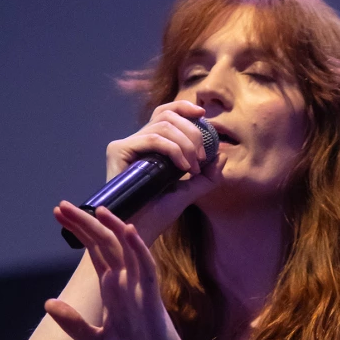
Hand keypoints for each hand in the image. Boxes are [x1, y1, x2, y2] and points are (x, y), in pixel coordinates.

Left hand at [46, 204, 200, 339]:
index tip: (59, 215)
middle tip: (62, 206)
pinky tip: (128, 230)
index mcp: (112, 290)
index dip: (79, 233)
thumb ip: (73, 323)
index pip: (94, 253)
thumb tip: (48, 302)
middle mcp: (125, 283)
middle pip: (104, 244)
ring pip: (125, 249)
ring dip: (111, 227)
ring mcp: (139, 287)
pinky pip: (146, 267)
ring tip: (95, 208)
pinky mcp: (152, 297)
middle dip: (84, 224)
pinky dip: (138, 247)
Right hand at [105, 99, 216, 243]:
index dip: (184, 108)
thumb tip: (221, 156)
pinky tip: (183, 168)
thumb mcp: (189, 192)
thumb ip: (206, 177)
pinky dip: (173, 150)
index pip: (165, 114)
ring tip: (193, 168)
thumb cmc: (158, 214)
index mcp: (150, 146)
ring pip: (163, 126)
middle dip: (192, 133)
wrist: (139, 230)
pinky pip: (153, 139)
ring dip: (186, 145)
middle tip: (202, 158)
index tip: (204, 115)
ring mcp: (126, 145)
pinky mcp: (118, 150)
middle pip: (167, 116)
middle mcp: (137, 142)